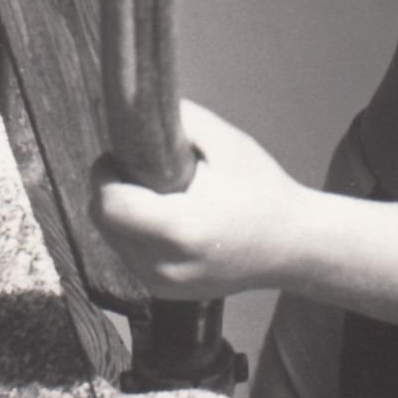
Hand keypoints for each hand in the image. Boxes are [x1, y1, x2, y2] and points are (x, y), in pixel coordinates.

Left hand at [91, 100, 302, 300]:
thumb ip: (183, 121)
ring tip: (159, 195)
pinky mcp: (165, 292)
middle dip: (111, 191)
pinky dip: (137, 233)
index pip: (107, 206)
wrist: (294, 246)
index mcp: (181, 229)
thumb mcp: (228, 145)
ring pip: (113, 240)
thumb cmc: (264, 190)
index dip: (104, 176)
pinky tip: (167, 219)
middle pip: (104, 223)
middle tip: (139, 170)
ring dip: (123, 213)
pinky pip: (130, 255)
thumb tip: (141, 106)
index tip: (119, 156)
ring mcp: (163, 284)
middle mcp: (165, 264)